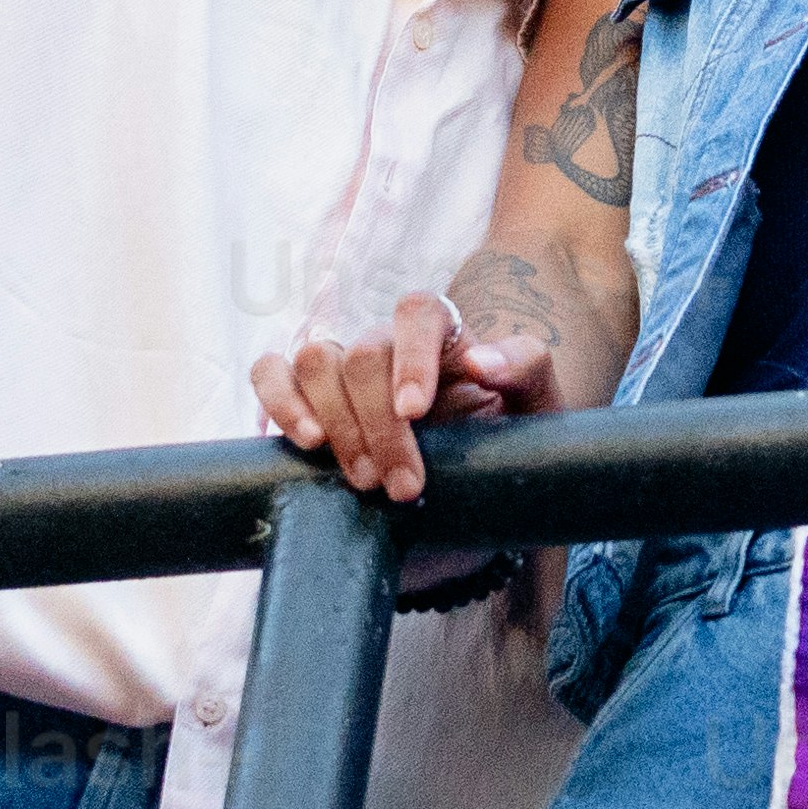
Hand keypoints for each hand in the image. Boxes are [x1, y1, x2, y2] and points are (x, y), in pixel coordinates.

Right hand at [258, 265, 574, 505]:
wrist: (468, 496)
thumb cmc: (505, 443)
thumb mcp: (538, 408)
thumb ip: (526, 368)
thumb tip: (479, 361)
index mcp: (442, 335)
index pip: (418, 312)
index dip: (410, 357)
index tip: (414, 411)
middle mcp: (385, 344)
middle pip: (362, 353)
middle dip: (378, 424)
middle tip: (402, 487)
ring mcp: (339, 368)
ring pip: (313, 360)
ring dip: (334, 422)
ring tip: (361, 479)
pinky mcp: (303, 397)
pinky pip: (270, 373)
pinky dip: (277, 401)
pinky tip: (303, 443)